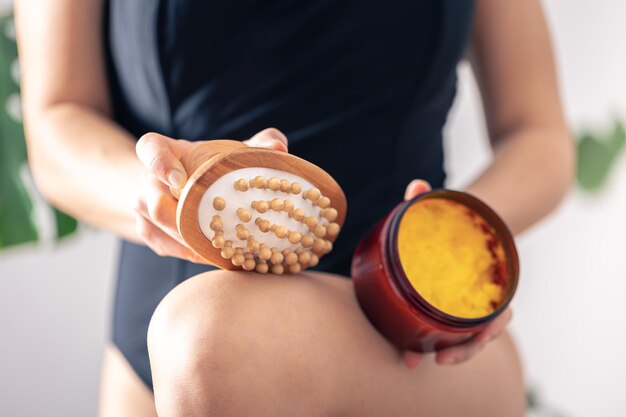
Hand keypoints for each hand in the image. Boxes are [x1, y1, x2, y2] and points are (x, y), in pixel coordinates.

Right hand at [134, 128, 288, 261]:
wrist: (181, 184)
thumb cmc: (212, 164)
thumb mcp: (233, 151)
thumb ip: (258, 144)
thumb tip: (279, 147)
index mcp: (166, 150)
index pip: (150, 148)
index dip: (159, 163)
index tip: (180, 180)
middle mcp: (147, 178)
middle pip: (155, 203)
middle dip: (187, 220)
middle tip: (219, 231)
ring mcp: (142, 205)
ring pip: (159, 228)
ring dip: (190, 241)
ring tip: (224, 248)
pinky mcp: (146, 230)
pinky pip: (164, 245)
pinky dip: (188, 253)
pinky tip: (214, 256)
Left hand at [401, 179, 513, 368]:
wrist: (467, 223)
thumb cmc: (460, 219)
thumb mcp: (450, 207)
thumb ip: (430, 198)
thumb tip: (416, 186)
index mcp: (491, 281)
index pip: (499, 315)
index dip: (488, 332)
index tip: (478, 337)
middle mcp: (481, 299)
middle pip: (480, 335)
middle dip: (462, 351)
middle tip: (438, 359)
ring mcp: (464, 305)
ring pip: (460, 338)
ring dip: (440, 352)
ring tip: (413, 359)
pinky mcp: (445, 307)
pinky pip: (441, 330)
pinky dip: (426, 342)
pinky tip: (406, 350)